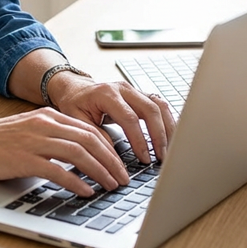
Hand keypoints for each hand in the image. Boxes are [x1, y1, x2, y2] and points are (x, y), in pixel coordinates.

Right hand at [0, 108, 137, 195]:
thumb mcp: (28, 131)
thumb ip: (52, 137)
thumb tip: (79, 155)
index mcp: (48, 116)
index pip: (89, 129)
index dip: (109, 147)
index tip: (120, 164)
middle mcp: (44, 124)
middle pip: (90, 139)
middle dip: (111, 160)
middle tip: (123, 178)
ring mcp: (34, 140)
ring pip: (79, 153)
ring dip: (100, 171)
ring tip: (111, 186)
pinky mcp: (24, 158)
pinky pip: (58, 170)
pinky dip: (76, 182)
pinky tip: (85, 192)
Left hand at [46, 73, 175, 163]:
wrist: (74, 88)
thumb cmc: (74, 104)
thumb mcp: (77, 121)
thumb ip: (96, 137)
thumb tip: (114, 158)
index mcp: (106, 93)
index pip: (129, 118)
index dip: (139, 140)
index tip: (145, 159)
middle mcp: (123, 88)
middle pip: (150, 109)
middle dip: (159, 135)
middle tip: (162, 158)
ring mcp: (133, 90)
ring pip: (159, 105)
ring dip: (168, 128)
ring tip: (171, 150)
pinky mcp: (139, 95)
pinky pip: (159, 105)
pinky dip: (168, 121)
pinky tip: (171, 137)